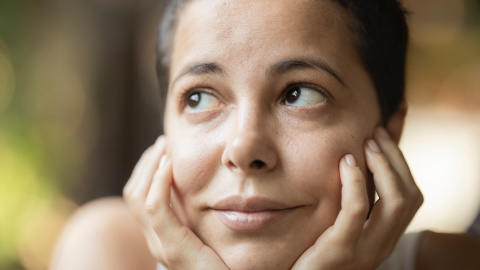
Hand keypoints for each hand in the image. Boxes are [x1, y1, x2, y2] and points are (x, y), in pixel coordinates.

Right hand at [123, 136, 228, 269]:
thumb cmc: (226, 263)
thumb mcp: (209, 231)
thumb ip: (198, 213)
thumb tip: (200, 185)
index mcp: (162, 237)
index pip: (139, 198)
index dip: (147, 171)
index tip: (163, 150)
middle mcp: (155, 242)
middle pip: (133, 194)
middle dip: (146, 164)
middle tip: (163, 143)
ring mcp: (161, 247)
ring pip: (139, 198)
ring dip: (150, 168)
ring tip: (165, 148)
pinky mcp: (174, 250)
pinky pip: (155, 209)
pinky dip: (158, 184)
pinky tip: (168, 166)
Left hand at [292, 127, 423, 269]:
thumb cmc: (314, 252)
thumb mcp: (339, 227)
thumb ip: (352, 204)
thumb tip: (354, 166)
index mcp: (385, 237)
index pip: (410, 197)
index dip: (401, 164)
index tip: (382, 138)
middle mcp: (383, 244)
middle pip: (408, 195)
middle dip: (395, 159)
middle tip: (375, 134)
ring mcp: (365, 250)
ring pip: (394, 201)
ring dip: (383, 166)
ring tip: (366, 143)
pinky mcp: (341, 249)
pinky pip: (357, 210)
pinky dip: (355, 181)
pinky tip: (346, 162)